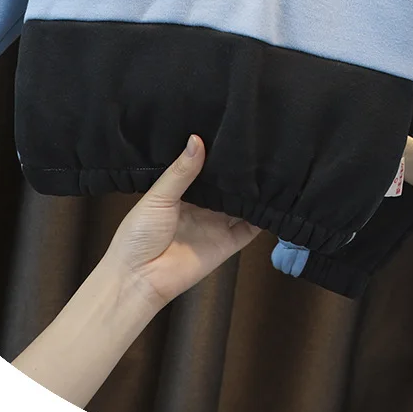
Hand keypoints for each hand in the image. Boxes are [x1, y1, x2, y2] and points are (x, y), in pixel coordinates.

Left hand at [103, 134, 260, 308]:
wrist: (139, 278)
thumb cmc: (138, 235)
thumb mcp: (158, 196)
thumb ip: (181, 171)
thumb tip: (197, 139)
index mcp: (183, 193)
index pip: (206, 169)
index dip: (217, 155)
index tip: (232, 133)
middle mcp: (203, 208)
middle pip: (227, 186)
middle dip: (239, 171)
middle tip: (258, 146)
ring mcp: (217, 225)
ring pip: (242, 204)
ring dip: (253, 191)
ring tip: (270, 167)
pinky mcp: (228, 243)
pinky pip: (251, 228)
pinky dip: (263, 216)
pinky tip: (274, 198)